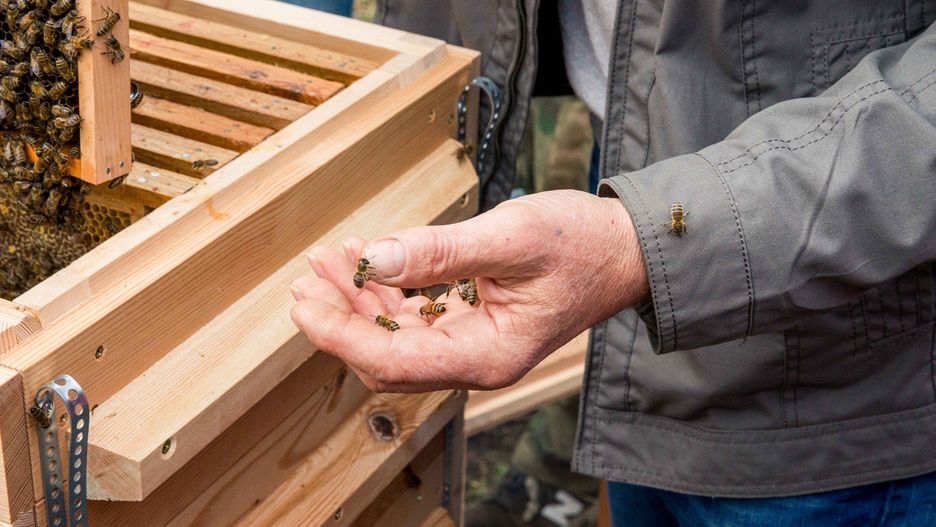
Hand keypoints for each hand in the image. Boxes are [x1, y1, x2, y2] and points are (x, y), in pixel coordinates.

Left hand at [290, 190, 648, 392]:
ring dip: (360, 302)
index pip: (392, 361)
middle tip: (308, 277)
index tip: (305, 302)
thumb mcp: (510, 238)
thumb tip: (374, 258)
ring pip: (397, 336)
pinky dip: (389, 292)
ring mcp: (475, 345)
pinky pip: (418, 318)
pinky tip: (370, 261)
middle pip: (386, 355)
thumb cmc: (582, 245)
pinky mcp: (475, 324)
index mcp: (487, 355)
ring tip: (330, 260)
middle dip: (342, 318)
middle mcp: (476, 360)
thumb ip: (440, 252)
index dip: (340, 334)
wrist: (626, 250)